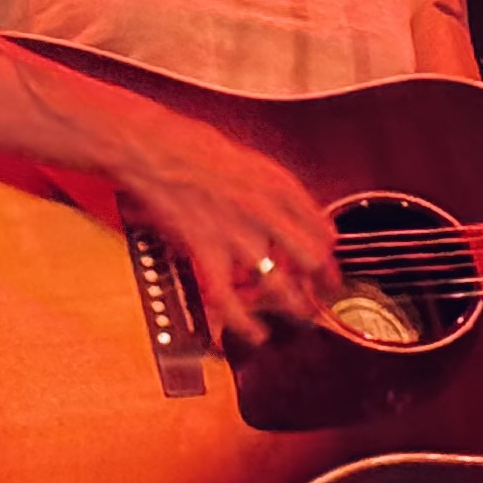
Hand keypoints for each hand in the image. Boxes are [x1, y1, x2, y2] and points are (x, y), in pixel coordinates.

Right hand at [112, 107, 344, 349]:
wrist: (153, 149)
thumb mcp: (254, 162)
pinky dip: (245, 322)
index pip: (322, 229)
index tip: (328, 261)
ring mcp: (237, 237)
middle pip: (310, 261)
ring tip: (300, 316)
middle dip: (323, 283)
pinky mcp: (206, 253)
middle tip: (324, 294)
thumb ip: (282, 190)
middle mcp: (265, 214)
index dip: (329, 253)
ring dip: (294, 306)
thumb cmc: (195, 148)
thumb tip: (306, 213)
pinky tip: (255, 333)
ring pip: (279, 284)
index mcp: (279, 189)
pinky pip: (229, 298)